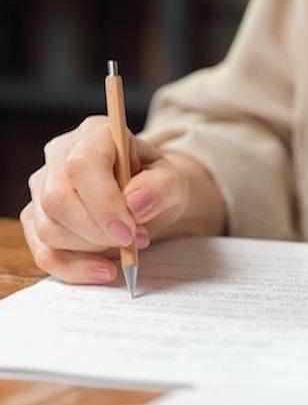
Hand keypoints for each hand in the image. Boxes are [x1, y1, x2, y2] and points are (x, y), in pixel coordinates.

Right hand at [20, 116, 195, 283]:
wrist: (148, 197)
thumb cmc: (156, 184)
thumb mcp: (173, 181)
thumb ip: (162, 187)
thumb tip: (135, 203)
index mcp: (95, 134)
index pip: (82, 165)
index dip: (104, 203)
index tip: (130, 230)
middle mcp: (60, 155)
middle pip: (57, 199)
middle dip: (97, 231)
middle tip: (133, 241)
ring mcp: (43, 186)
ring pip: (49, 228)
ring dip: (91, 248)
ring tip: (127, 245)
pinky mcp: (38, 217)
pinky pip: (44, 252)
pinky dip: (74, 268)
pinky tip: (104, 270)